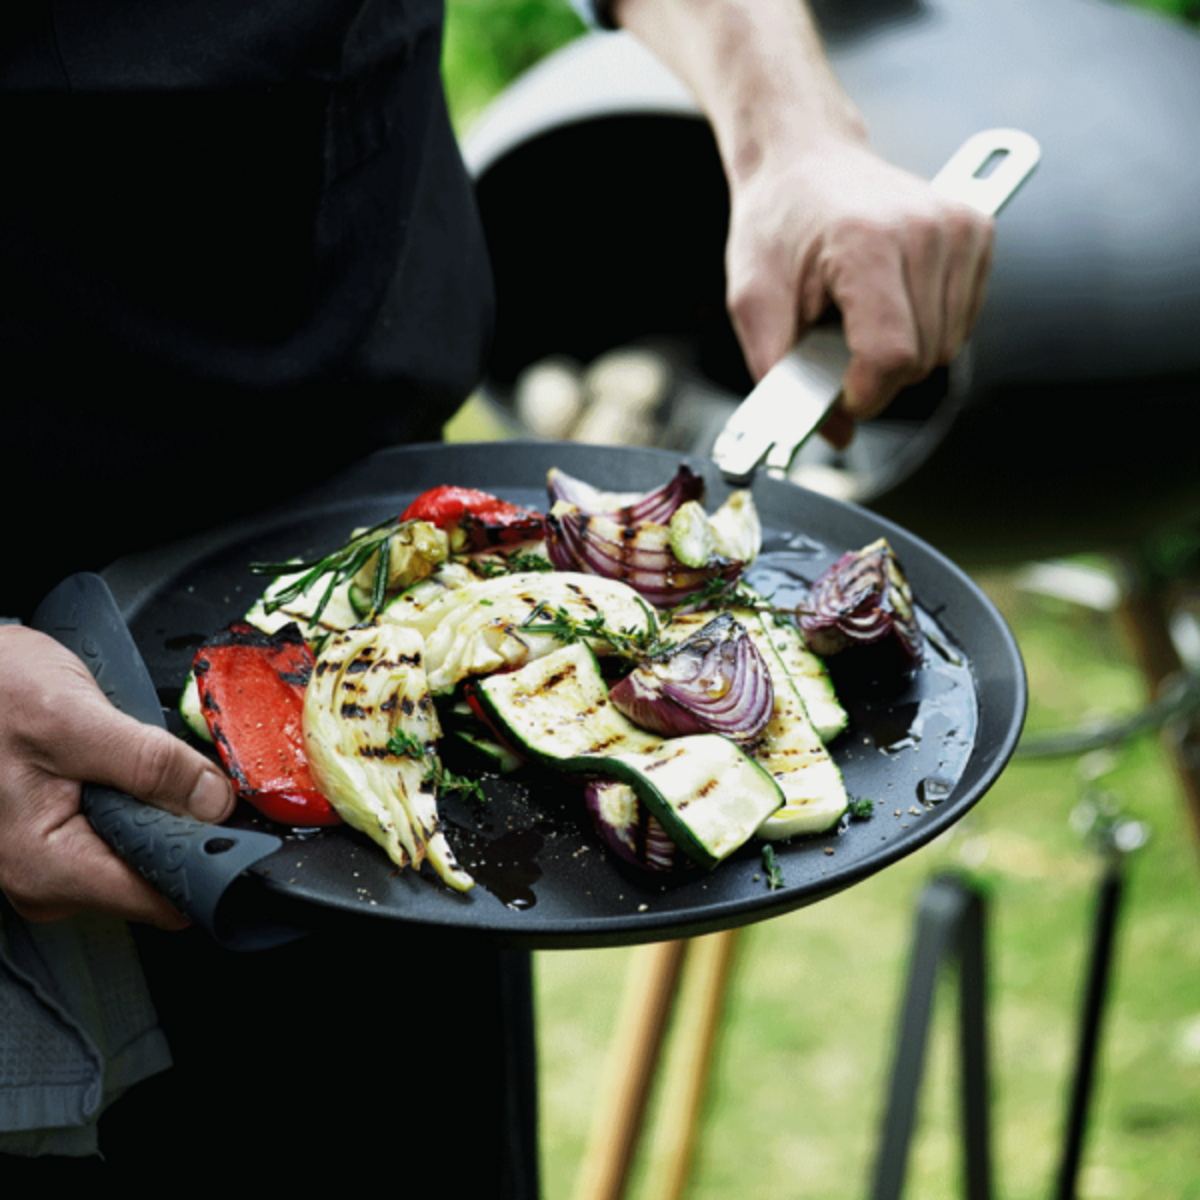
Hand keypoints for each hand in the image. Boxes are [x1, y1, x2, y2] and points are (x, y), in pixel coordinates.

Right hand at [0, 625, 235, 926]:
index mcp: (47, 866)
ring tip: (141, 759)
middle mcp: (47, 878)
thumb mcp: (74, 717)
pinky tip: (125, 765)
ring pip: (143, 849)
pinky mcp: (60, 837)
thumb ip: (149, 764)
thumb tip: (214, 802)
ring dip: (161, 807)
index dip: (206, 859)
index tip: (237, 824)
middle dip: (184, 825)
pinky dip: (140, 799)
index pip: (157, 897)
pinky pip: (124, 831)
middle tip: (186, 773)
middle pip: (155, 874)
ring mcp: (52, 861)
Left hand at [725, 135, 994, 446]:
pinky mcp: (977, 230)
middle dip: (876, 376)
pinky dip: (926, 329)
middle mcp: (925, 230)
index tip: (838, 391)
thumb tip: (833, 435)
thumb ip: (780, 375)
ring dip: (901, 353)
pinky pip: (963, 322)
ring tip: (860, 313)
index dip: (863, 393)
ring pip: (947, 347)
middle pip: (922, 360)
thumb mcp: (753, 303)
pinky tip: (891, 300)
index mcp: (866, 244)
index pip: (891, 355)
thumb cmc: (778, 225)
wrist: (804, 157)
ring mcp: (958, 228)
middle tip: (836, 345)